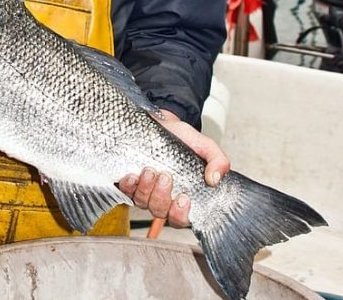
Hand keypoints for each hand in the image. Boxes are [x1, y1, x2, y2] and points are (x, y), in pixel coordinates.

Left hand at [118, 110, 229, 226]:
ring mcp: (145, 191)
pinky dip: (129, 185)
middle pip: (160, 212)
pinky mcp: (129, 182)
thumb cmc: (182, 139)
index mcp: (183, 196)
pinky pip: (125, 191)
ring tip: (150, 170)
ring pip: (142, 202)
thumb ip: (217, 161)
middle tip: (165, 176)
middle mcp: (163, 197)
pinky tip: (133, 174)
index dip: (180, 215)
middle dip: (161, 196)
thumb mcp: (205, 146)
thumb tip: (215, 179)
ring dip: (145, 188)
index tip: (183, 198)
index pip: (181, 219)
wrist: (162, 123)